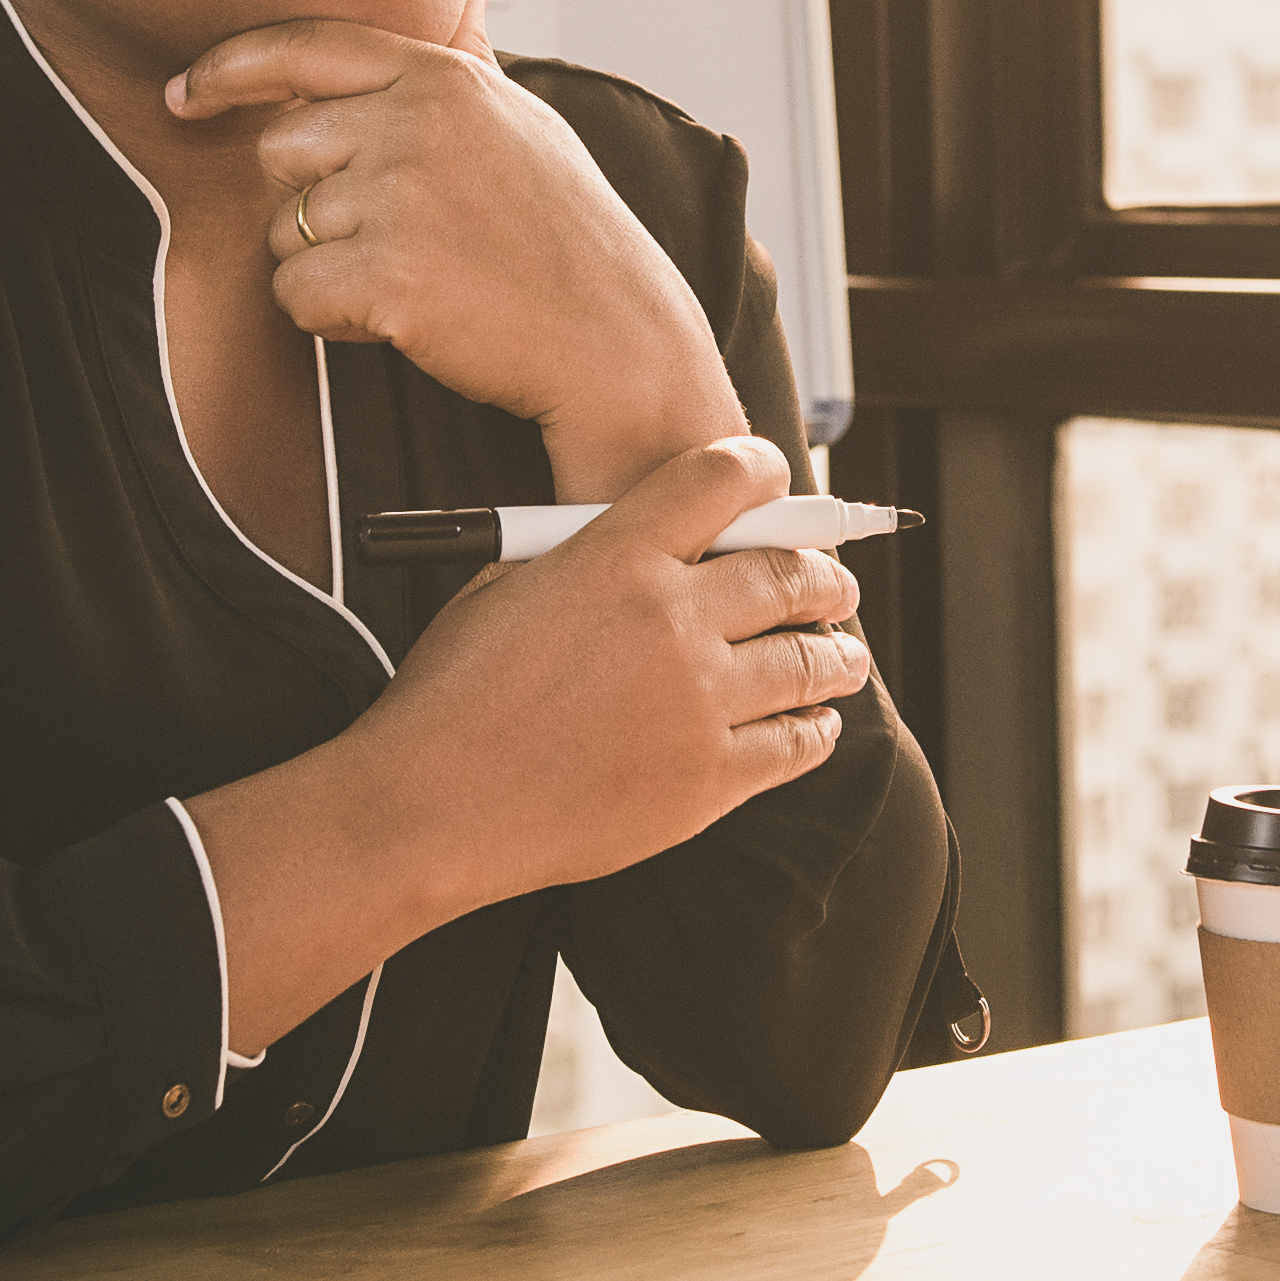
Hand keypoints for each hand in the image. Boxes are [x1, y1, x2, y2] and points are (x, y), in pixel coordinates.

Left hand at [172, 22, 744, 492]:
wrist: (615, 338)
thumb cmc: (567, 233)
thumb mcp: (525, 121)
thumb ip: (469, 58)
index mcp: (443, 77)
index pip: (303, 46)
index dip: (229, 67)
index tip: (184, 92)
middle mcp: (415, 121)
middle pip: (280, 148)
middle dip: (310, 200)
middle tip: (389, 236)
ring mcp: (399, 195)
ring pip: (283, 230)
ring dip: (325, 266)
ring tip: (413, 276)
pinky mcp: (386, 273)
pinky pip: (295, 294)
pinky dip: (333, 318)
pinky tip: (403, 317)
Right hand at [200, 439, 873, 1033]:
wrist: (434, 808)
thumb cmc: (454, 698)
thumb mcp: (507, 585)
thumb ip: (590, 554)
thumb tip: (655, 545)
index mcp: (618, 556)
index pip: (729, 479)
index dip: (767, 472)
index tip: (781, 485)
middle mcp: (673, 620)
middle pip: (792, 573)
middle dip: (826, 576)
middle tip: (835, 585)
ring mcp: (699, 704)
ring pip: (811, 661)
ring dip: (838, 653)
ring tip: (845, 655)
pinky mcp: (708, 780)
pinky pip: (795, 745)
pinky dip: (815, 730)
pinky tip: (815, 724)